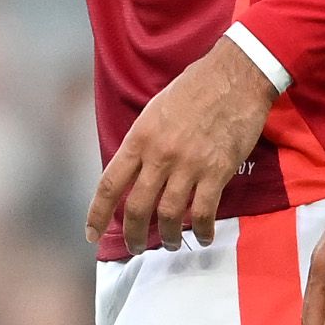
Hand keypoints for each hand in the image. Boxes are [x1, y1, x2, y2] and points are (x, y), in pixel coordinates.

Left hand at [87, 42, 273, 253]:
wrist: (233, 77)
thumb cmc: (192, 89)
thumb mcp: (153, 111)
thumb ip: (142, 143)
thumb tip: (134, 171)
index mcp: (139, 139)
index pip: (109, 184)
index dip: (97, 213)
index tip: (91, 233)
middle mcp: (159, 155)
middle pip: (136, 207)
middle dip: (133, 234)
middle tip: (136, 247)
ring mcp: (189, 165)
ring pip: (170, 214)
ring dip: (168, 236)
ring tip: (169, 244)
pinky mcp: (217, 172)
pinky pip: (205, 211)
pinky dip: (203, 229)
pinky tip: (203, 237)